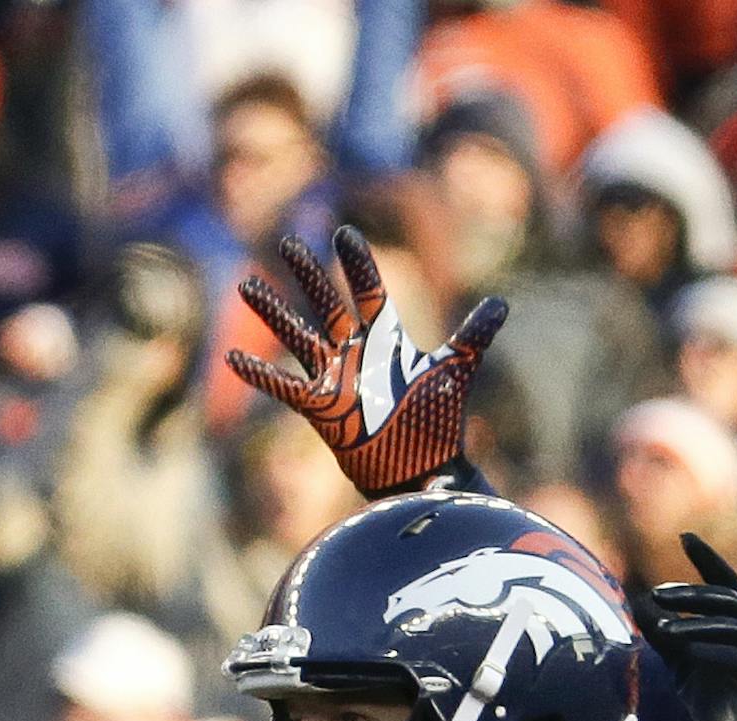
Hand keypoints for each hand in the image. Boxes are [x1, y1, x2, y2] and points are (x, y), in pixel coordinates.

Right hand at [227, 225, 506, 497]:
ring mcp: (333, 378)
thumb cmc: (438, 423)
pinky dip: (260, 375)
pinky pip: (283, 388)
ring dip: (273, 313)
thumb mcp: (456, 372)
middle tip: (287, 242)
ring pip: (297, 336)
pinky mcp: (319, 409)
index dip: (358, 263)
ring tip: (246, 285)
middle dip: (309, 275)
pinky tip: (234, 357)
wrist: (422, 471)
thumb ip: (474, 335)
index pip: (369, 291)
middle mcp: (355, 353)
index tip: (344, 233)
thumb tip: (502, 302)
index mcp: (386, 340)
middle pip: (326, 304)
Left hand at [634, 534, 736, 720]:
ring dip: (700, 626)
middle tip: (656, 595)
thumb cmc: (724, 710)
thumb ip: (667, 638)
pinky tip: (694, 654)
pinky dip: (722, 654)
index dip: (708, 560)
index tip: (685, 536)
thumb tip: (638, 603)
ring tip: (667, 631)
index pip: (729, 585)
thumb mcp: (686, 669)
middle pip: (731, 601)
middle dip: (692, 594)